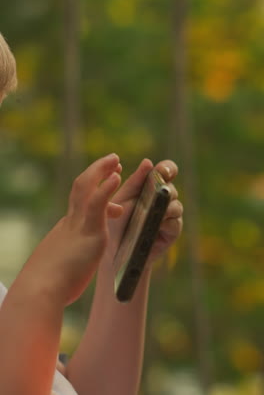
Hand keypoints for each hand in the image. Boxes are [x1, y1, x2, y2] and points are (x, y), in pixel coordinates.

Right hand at [21, 154, 122, 305]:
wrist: (39, 293)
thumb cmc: (46, 288)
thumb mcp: (59, 269)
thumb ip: (64, 263)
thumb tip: (61, 272)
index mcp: (67, 230)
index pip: (80, 203)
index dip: (93, 188)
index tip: (105, 180)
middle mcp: (71, 222)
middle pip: (81, 187)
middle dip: (96, 171)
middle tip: (112, 160)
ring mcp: (79, 225)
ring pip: (87, 187)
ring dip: (101, 170)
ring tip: (115, 159)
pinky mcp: (89, 233)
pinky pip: (98, 203)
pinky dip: (106, 188)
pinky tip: (116, 176)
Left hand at [107, 158, 182, 265]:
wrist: (115, 254)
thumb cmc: (115, 223)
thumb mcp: (121, 199)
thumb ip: (134, 182)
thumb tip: (148, 162)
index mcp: (150, 186)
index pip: (166, 171)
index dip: (168, 168)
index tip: (163, 172)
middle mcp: (162, 199)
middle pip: (172, 187)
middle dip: (166, 189)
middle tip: (160, 192)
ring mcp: (169, 215)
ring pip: (176, 205)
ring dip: (166, 207)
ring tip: (154, 213)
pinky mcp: (172, 232)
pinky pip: (175, 223)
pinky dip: (167, 223)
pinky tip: (156, 226)